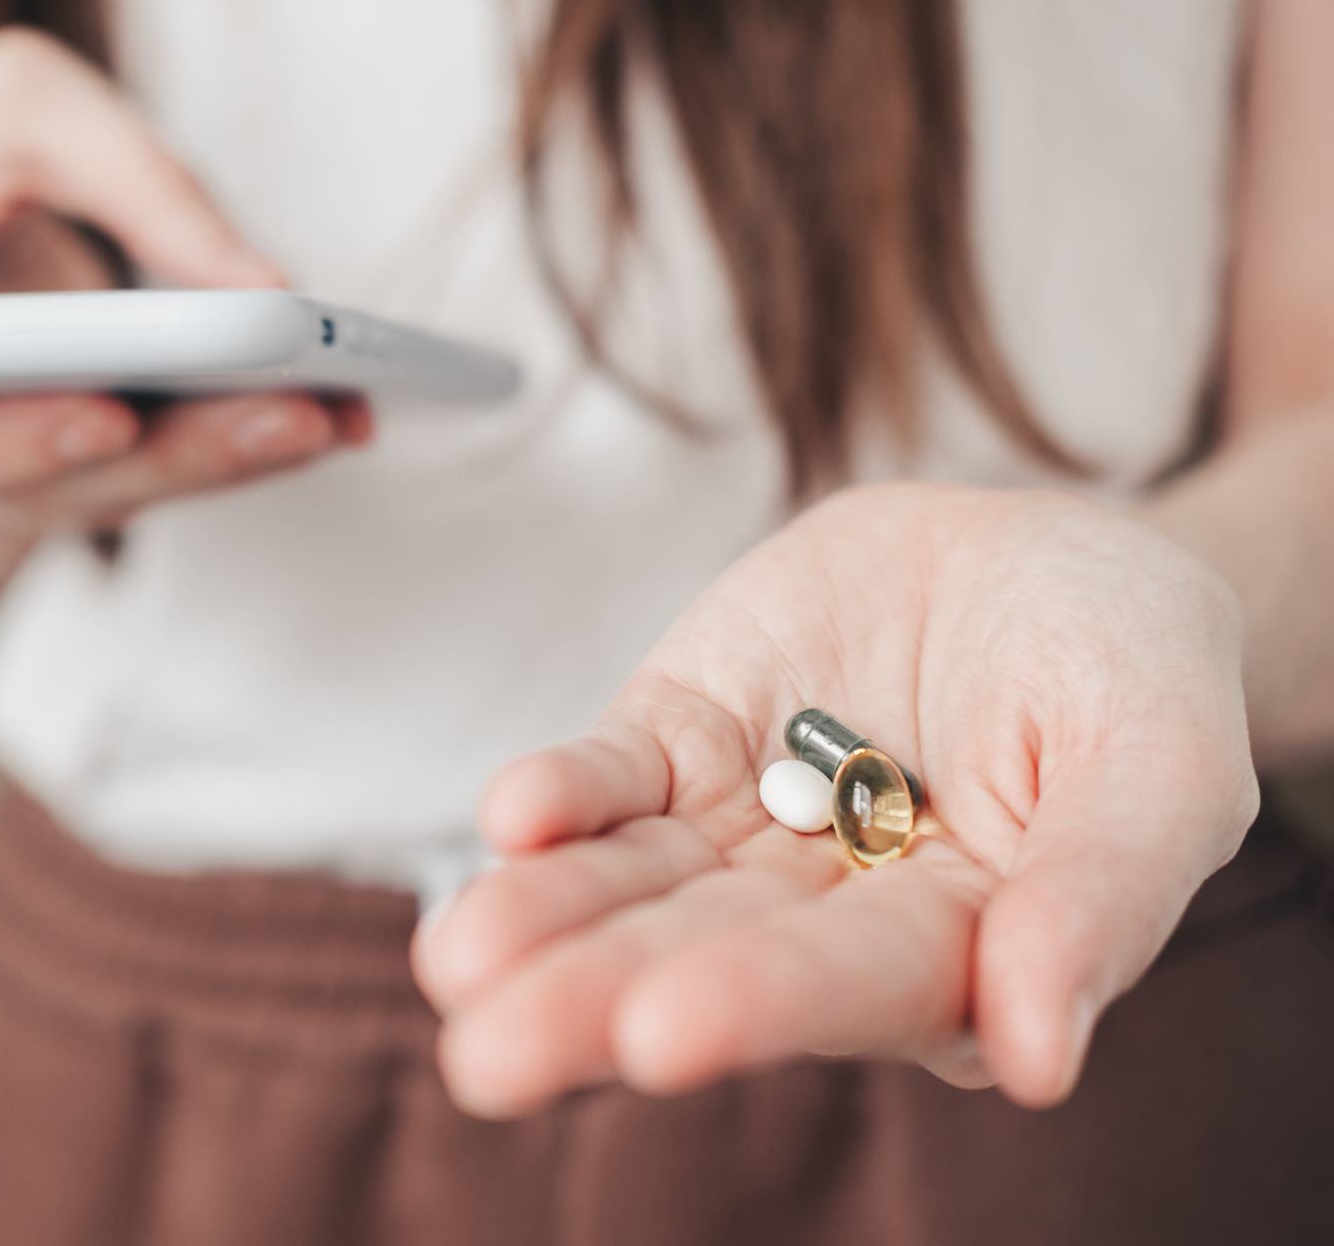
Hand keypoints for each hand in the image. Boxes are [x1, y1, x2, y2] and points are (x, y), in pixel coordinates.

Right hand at [0, 27, 367, 539]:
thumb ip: (135, 180)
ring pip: (105, 498)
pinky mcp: (51, 484)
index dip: (8, 440)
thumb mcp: (27, 106)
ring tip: (338, 412)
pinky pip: (141, 482)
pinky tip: (326, 415)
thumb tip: (263, 290)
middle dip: (176, 454)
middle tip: (296, 418)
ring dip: (228, 461)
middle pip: (38, 487)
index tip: (112, 414)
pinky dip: (230, 450)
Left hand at [415, 483, 1257, 1113]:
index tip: (660, 1034)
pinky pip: (615, 777)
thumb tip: (1038, 1062)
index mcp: (948, 950)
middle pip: (701, 959)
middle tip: (490, 1053)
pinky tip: (513, 817)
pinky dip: (565, 795)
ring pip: (630, 885)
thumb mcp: (1160, 764)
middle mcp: (821, 914)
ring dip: (543, 916)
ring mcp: (738, 828)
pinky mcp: (681, 740)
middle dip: (594, 1001)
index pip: (846, 984)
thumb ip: (1102, 899)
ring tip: (458, 962)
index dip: (758, 1004)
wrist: (1044, 556)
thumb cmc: (1127, 670)